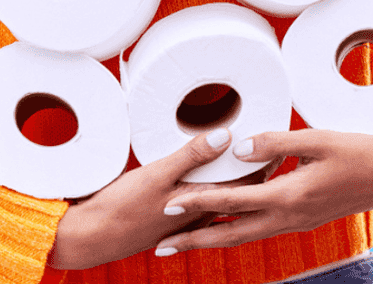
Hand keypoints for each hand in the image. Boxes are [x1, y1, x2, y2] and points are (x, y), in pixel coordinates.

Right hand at [46, 128, 274, 268]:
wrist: (93, 236)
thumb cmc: (122, 208)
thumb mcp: (156, 175)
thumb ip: (191, 156)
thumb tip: (226, 136)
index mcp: (203, 201)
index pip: (249, 179)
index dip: (266, 157)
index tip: (278, 135)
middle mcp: (202, 212)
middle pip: (242, 188)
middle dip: (259, 165)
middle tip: (273, 140)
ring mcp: (189, 216)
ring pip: (226, 194)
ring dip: (240, 175)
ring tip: (251, 153)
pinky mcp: (175, 217)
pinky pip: (208, 199)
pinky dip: (219, 186)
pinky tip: (216, 177)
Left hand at [152, 130, 372, 255]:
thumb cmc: (360, 151)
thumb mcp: (317, 139)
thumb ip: (274, 142)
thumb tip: (237, 147)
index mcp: (289, 197)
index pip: (232, 201)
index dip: (198, 200)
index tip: (169, 201)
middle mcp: (290, 217)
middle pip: (231, 234)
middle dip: (195, 240)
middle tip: (162, 246)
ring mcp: (297, 222)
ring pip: (246, 235)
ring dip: (214, 238)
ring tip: (185, 240)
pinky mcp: (304, 219)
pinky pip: (262, 229)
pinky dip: (238, 229)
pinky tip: (227, 224)